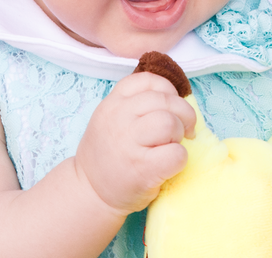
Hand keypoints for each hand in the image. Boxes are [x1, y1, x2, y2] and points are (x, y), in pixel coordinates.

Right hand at [74, 71, 195, 215]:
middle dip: (183, 114)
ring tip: (172, 146)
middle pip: (166, 100)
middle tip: (183, 131)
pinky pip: (177, 154)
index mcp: (113, 103)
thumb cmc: (109, 154)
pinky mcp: (142, 169)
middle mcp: (119, 118)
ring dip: (180, 135)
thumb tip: (175, 99)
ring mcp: (129, 143)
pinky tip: (169, 165)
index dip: (168, 91)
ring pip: (171, 123)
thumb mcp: (110, 119)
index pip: (148, 80)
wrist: (88, 192)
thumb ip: (134, 105)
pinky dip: (180, 159)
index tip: (170, 107)